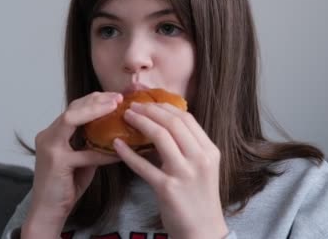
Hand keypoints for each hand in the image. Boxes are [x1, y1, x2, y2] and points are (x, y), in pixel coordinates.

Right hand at [22, 92, 121, 237]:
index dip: (94, 100)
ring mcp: (49, 147)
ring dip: (95, 111)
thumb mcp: (81, 159)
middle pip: (72, 108)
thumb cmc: (65, 185)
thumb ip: (91, 143)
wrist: (48, 211)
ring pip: (71, 119)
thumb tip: (116, 133)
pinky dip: (104, 151)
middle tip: (118, 98)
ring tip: (115, 106)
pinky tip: (120, 151)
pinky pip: (85, 152)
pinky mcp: (57, 161)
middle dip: (96, 100)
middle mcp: (47, 135)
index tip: (114, 97)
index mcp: (53, 133)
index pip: (73, 108)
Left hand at [113, 102, 228, 238]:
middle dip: (151, 110)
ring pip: (160, 136)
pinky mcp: (167, 188)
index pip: (187, 119)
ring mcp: (184, 173)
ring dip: (140, 122)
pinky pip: (143, 165)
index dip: (166, 107)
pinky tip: (117, 145)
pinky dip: (128, 153)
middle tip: (134, 106)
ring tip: (126, 117)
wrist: (203, 232)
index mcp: (209, 151)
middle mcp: (199, 159)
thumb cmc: (199, 199)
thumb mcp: (202, 168)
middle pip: (173, 123)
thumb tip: (163, 125)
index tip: (150, 102)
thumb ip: (188, 148)